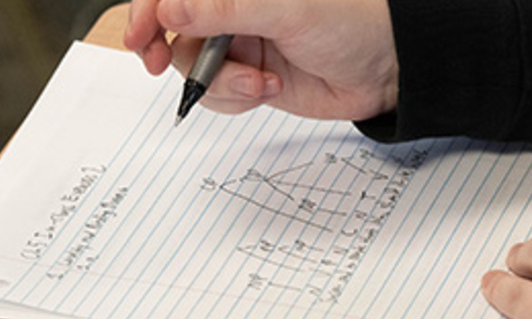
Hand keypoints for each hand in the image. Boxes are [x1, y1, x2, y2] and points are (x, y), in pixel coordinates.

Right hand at [122, 0, 398, 120]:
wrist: (391, 66)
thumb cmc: (354, 18)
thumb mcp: (286, 8)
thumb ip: (224, 7)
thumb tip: (170, 8)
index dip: (149, 10)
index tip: (140, 35)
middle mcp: (232, 8)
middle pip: (172, 29)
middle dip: (168, 49)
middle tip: (159, 65)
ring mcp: (238, 42)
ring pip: (192, 67)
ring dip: (219, 81)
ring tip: (258, 81)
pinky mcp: (249, 75)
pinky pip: (216, 93)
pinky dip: (234, 97)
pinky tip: (267, 88)